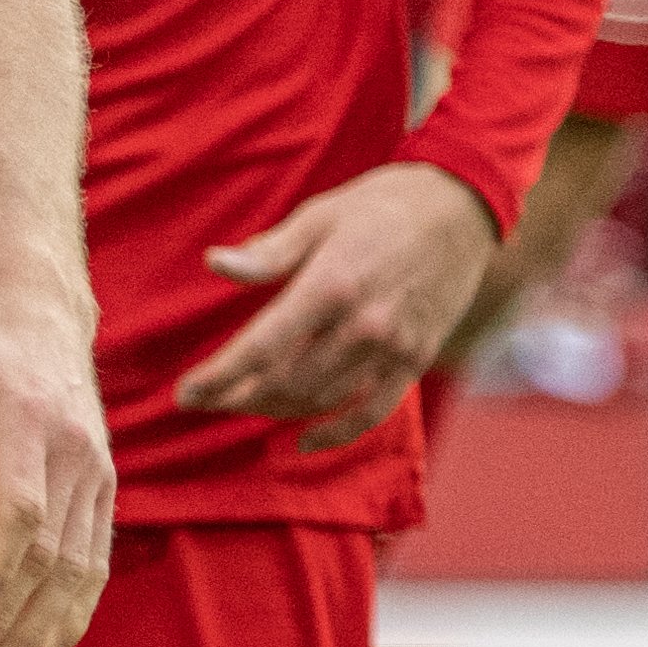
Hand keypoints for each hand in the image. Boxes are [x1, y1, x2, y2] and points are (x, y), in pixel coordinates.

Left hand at [0, 277, 117, 646]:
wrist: (37, 312)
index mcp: (30, 423)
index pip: (22, 509)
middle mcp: (75, 453)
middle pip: (51, 551)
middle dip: (12, 615)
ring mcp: (97, 473)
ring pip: (79, 565)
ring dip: (44, 625)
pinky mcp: (103, 487)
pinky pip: (96, 557)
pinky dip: (77, 608)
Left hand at [176, 158, 499, 458]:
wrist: (461, 208)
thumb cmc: (380, 206)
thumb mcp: (319, 217)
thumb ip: (269, 253)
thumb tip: (215, 263)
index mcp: (330, 285)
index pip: (261, 346)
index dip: (219, 376)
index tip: (186, 394)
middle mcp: (362, 324)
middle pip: (285, 381)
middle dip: (239, 396)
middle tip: (208, 399)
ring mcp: (392, 347)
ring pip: (321, 399)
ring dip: (276, 409)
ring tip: (245, 404)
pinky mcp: (415, 359)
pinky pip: (372, 413)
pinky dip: (336, 433)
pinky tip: (304, 440)